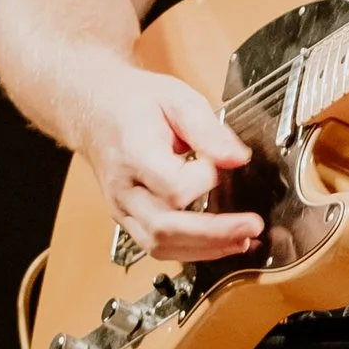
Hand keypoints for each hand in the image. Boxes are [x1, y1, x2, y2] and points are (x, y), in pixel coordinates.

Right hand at [69, 54, 262, 262]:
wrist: (96, 110)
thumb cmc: (134, 102)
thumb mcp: (176, 98)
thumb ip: (208, 130)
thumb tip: (238, 157)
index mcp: (134, 152)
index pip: (171, 185)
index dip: (204, 180)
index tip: (221, 165)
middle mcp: (124, 188)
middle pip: (165, 227)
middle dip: (214, 233)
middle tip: (252, 226)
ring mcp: (122, 208)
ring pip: (159, 245)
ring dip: (204, 249)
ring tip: (242, 240)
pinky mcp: (128, 218)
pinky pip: (156, 245)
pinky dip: (190, 250)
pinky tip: (219, 244)